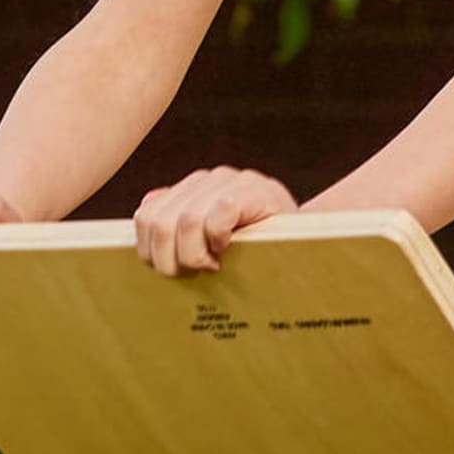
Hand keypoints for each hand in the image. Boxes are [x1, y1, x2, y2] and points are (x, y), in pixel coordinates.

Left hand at [133, 167, 296, 275]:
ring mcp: (233, 181)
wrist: (307, 239)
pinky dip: (219, 237)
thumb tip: (147, 211)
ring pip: (185, 221)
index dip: (149, 250)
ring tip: (213, 264)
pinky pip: (219, 213)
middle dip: (169, 259)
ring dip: (194, 253)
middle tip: (193, 273)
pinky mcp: (255, 190)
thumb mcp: (211, 237)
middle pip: (159, 222)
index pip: (146, 215)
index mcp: (191, 190)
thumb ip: (180, 225)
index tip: (173, 270)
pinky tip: (230, 247)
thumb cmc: (256, 247)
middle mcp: (208, 180)